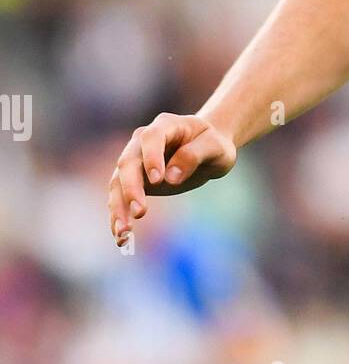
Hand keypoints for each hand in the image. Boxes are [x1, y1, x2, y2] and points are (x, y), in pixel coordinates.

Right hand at [107, 113, 237, 246]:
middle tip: (140, 212)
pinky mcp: (133, 180)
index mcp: (166, 125)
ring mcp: (135, 160)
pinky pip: (120, 198)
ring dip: (118, 208)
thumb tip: (171, 177)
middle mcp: (143, 141)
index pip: (152, 138)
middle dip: (131, 188)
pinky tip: (121, 237)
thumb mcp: (215, 146)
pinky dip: (119, 216)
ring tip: (124, 233)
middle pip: (128, 162)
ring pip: (118, 182)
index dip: (151, 157)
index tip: (158, 180)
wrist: (208, 148)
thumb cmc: (213, 144)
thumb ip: (195, 155)